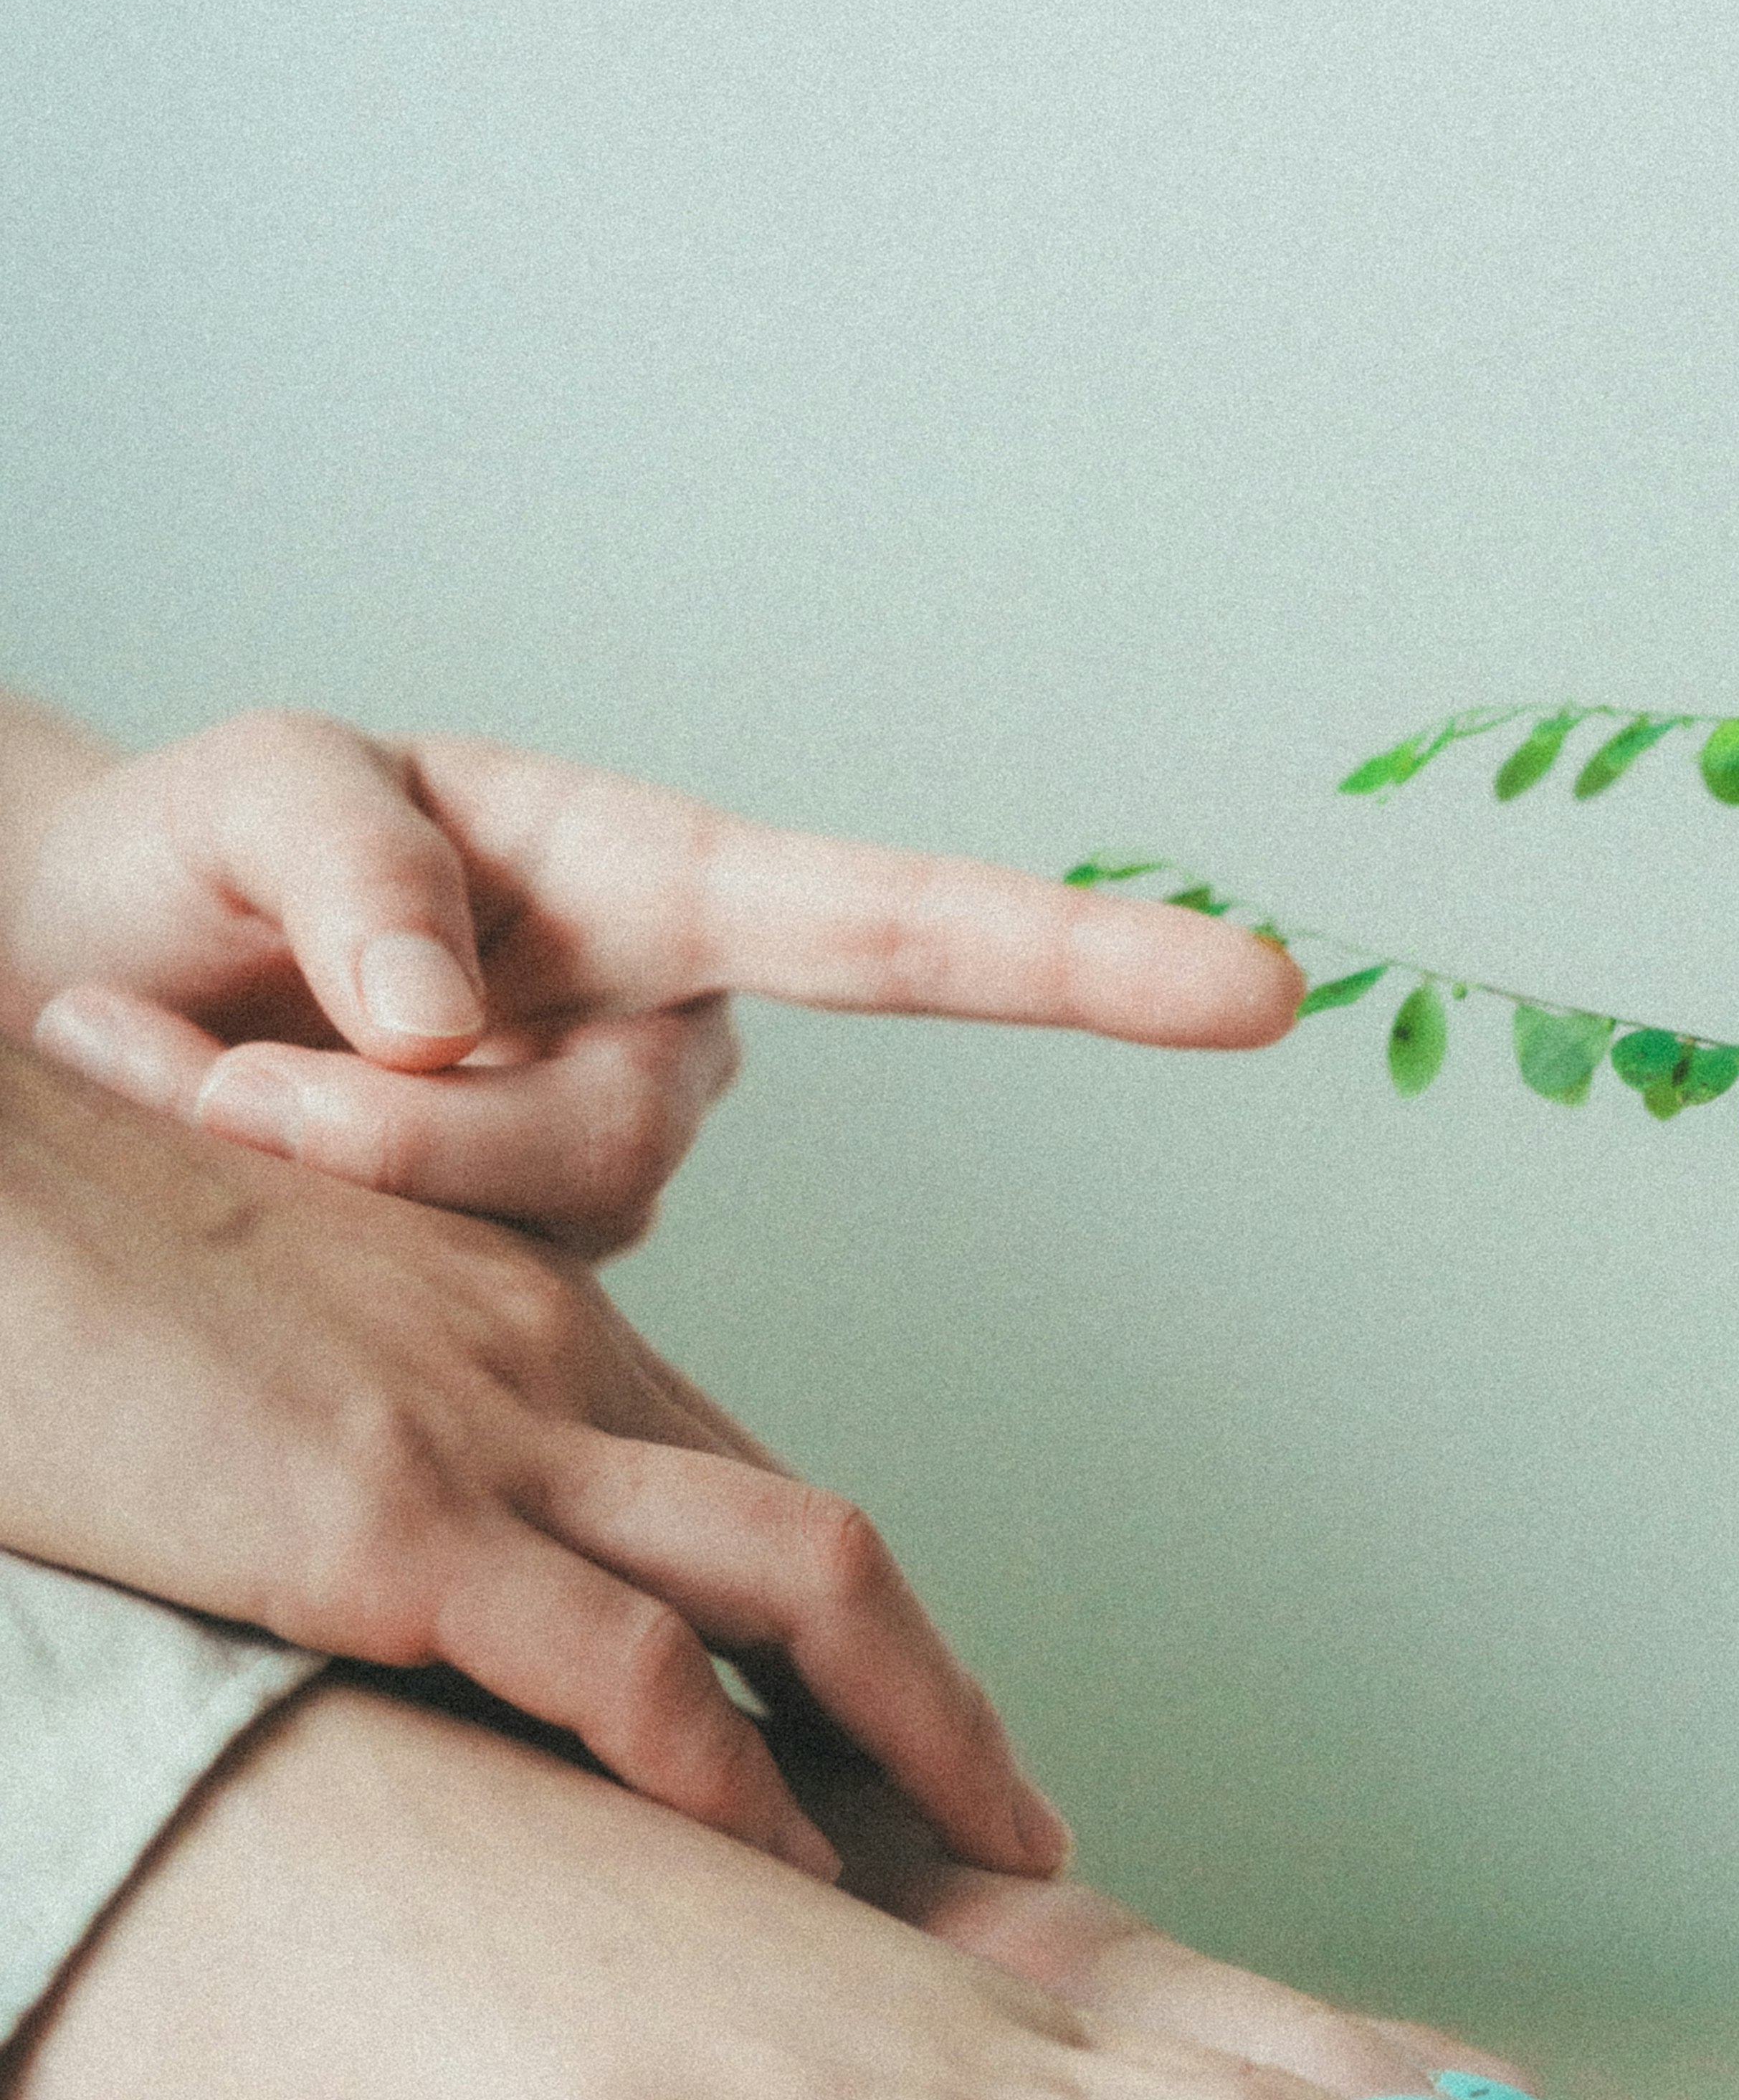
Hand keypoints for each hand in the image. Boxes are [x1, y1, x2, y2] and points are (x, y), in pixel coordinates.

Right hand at [0, 1036, 1072, 1882]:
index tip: (904, 1739)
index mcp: (504, 1308)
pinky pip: (631, 1668)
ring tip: (985, 1872)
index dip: (840, 1630)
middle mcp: (539, 1350)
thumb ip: (341, 1450)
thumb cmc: (44, 1275)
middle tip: (1020, 1830)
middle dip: (944, 1698)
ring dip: (919, 1737)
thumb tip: (366, 1600)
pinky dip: (733, 1780)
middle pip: (820, 1538)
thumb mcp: (242, 1347)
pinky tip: (787, 1868)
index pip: (730, 1480)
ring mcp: (479, 1427)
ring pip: (801, 1582)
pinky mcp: (389, 1515)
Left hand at [7, 711, 1296, 1253]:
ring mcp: (584, 1175)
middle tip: (204, 1058)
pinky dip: (295, 1215)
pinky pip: (444, 1306)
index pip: (900, 928)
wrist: (81, 978)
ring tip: (163, 1060)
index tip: (1259, 987)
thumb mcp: (255, 793)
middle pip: (619, 1143)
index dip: (1083, 962)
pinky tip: (187, 1115)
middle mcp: (658, 1036)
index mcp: (652, 886)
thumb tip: (453, 1009)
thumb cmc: (200, 859)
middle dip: (408, 1131)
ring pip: (528, 1243)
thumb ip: (351, 867)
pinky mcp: (510, 1290)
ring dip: (336, 1170)